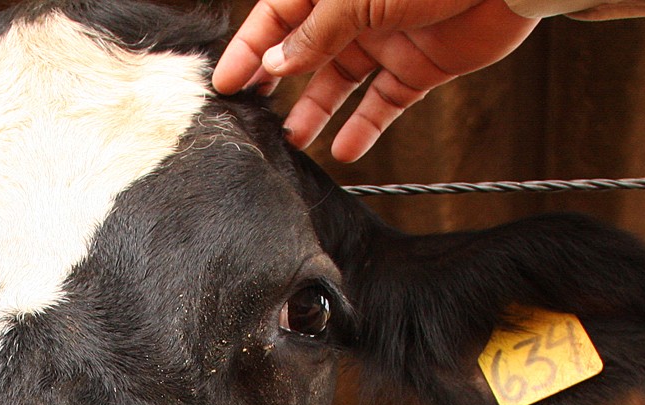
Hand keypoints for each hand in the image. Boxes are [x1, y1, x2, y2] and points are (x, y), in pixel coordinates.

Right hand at [211, 0, 537, 162]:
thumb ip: (315, 32)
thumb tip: (276, 62)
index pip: (276, 18)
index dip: (250, 50)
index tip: (225, 83)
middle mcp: (354, 12)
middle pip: (303, 51)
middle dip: (276, 83)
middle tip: (251, 116)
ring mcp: (385, 40)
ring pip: (338, 83)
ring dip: (315, 112)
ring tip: (293, 142)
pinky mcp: (419, 67)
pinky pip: (383, 103)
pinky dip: (365, 128)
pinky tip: (346, 151)